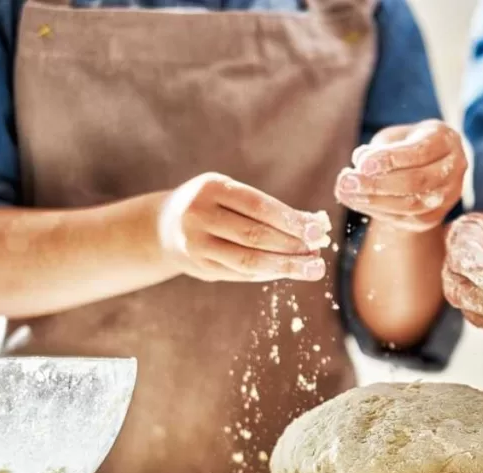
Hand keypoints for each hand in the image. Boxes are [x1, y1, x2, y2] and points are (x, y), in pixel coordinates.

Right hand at [157, 172, 331, 281]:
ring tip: (312, 268)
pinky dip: (269, 273)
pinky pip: (241, 274)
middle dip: (292, 246)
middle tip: (319, 253)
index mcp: (210, 188)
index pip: (258, 206)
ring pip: (248, 261)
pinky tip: (288, 271)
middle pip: (254, 236)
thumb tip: (317, 225)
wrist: (163, 226)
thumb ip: (269, 209)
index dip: (290, 220)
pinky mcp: (200, 268)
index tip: (318, 230)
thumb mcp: (232, 194)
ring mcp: (196, 244)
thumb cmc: (213, 205)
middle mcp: (198, 215)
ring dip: (285, 266)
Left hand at [335, 120, 465, 232]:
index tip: (361, 163)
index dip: (390, 159)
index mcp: (445, 140)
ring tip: (345, 193)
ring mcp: (449, 195)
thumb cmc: (407, 143)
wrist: (428, 163)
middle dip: (377, 184)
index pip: (419, 152)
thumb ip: (379, 148)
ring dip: (374, 201)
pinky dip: (379, 212)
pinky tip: (358, 202)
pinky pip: (408, 220)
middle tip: (346, 181)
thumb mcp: (395, 136)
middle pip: (417, 182)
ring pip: (413, 205)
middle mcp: (455, 168)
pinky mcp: (436, 216)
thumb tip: (360, 162)